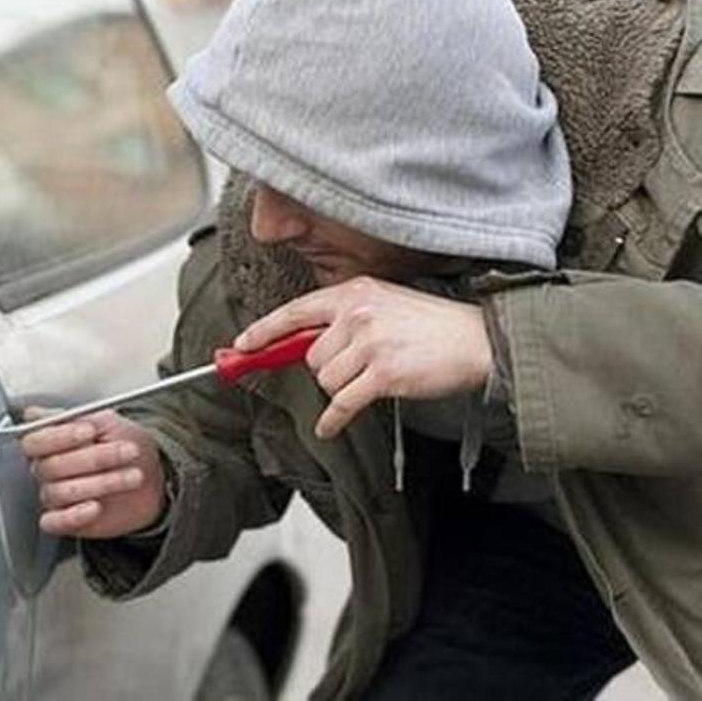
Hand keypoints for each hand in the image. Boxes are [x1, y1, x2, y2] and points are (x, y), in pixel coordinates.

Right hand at [21, 408, 165, 538]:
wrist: (152, 476)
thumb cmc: (126, 446)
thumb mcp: (107, 422)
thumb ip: (75, 418)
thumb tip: (36, 414)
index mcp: (49, 442)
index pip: (35, 441)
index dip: (60, 437)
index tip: (90, 431)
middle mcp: (47, 469)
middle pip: (51, 467)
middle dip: (94, 458)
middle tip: (127, 452)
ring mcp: (55, 495)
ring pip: (59, 492)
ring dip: (100, 484)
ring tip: (131, 477)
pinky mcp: (65, 520)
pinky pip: (54, 522)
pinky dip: (73, 516)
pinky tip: (95, 507)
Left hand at [234, 276, 492, 438]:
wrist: (477, 340)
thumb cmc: (431, 326)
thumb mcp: (384, 305)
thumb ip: (343, 319)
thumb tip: (300, 345)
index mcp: (353, 292)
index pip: (294, 311)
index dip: (263, 331)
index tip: (241, 346)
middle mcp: (358, 313)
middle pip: (310, 356)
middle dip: (327, 370)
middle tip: (358, 369)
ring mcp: (370, 343)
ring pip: (325, 381)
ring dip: (341, 389)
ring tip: (372, 380)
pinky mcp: (383, 374)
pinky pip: (341, 404)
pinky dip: (333, 420)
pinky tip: (330, 426)